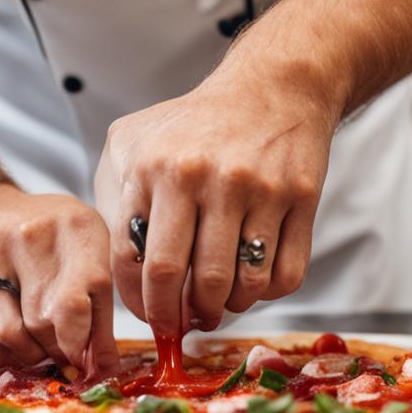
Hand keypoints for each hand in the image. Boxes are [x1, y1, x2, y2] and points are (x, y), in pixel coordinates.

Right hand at [0, 184, 118, 375]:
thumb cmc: (49, 245)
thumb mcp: (89, 259)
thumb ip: (100, 316)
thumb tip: (103, 369)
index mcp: (72, 226)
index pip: (73, 304)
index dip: (78, 345)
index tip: (79, 358)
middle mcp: (22, 234)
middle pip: (40, 323)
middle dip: (53, 349)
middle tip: (56, 347)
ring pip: (4, 334)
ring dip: (23, 353)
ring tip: (32, 343)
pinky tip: (2, 339)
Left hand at [94, 61, 339, 334]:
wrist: (272, 88)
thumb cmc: (194, 123)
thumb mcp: (132, 141)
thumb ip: (111, 196)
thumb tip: (114, 264)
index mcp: (154, 168)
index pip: (135, 260)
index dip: (140, 303)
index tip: (149, 317)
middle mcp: (202, 177)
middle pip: (182, 279)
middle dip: (177, 316)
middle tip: (182, 323)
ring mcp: (256, 189)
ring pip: (238, 285)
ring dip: (224, 309)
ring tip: (216, 304)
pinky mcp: (300, 198)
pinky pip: (284, 275)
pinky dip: (266, 294)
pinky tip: (251, 282)